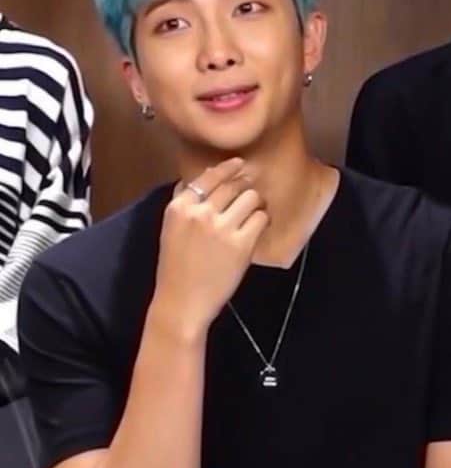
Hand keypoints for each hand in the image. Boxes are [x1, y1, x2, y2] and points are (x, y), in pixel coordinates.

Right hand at [152, 157, 268, 336]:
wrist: (182, 303)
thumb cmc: (175, 270)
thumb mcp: (170, 230)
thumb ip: (183, 204)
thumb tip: (200, 180)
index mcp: (179, 207)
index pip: (208, 177)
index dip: (227, 168)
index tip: (239, 164)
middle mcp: (200, 212)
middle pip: (232, 185)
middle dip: (244, 187)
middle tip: (251, 195)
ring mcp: (221, 227)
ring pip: (250, 197)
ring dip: (256, 203)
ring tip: (255, 213)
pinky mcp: (241, 244)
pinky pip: (260, 218)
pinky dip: (262, 221)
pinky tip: (259, 228)